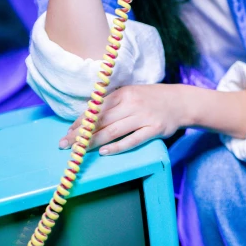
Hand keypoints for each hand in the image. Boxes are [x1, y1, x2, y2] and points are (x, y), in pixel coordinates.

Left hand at [59, 84, 187, 154]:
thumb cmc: (152, 98)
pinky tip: (105, 152)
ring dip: (94, 142)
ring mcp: (144, 117)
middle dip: (81, 134)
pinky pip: (133, 140)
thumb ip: (113, 102)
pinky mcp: (154, 129)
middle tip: (65, 144)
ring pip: (114, 131)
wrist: (181, 101)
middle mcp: (132, 103)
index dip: (80, 121)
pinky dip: (118, 146)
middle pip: (101, 121)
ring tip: (80, 151)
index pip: (96, 108)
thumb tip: (88, 116)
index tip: (67, 132)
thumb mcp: (132, 93)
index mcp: (123, 93)